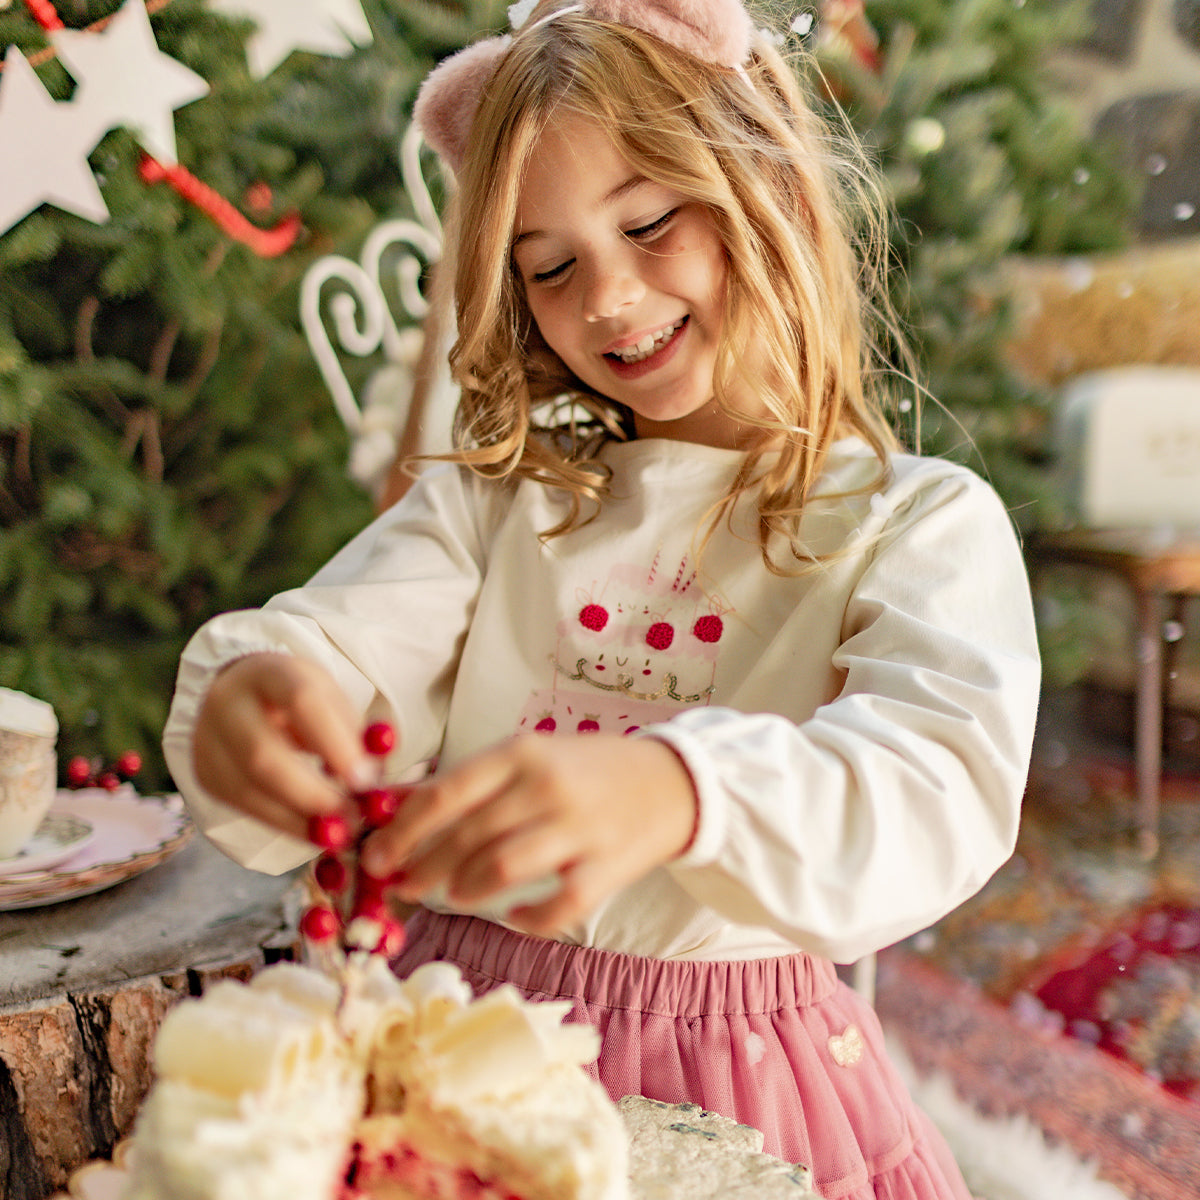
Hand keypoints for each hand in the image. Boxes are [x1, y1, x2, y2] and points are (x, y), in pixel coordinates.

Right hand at [193, 653, 367, 841]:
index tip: (365, 780)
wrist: (243, 693)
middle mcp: (227, 702)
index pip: (302, 702)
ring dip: (299, 820)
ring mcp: (208, 740)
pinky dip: (283, 824)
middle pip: (264, 756)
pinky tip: (312, 830)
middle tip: (352, 818)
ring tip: (339, 832)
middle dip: (313, 795)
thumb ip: (356, 734)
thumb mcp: (332, 699)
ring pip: (249, 790)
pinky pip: (243, 807)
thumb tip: (375, 778)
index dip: (335, 745)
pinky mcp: (205, 773)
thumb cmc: (300, 699)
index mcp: (269, 672)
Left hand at [359, 734, 697, 934]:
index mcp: (521, 754)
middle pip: (467, 837)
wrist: (671, 782)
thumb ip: (473, 782)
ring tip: (454, 894)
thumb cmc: (587, 770)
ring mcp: (578, 829)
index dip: (403, 831)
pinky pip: (555, 907)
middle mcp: (546, 788)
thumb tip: (399, 808)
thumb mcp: (531, 757)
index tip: (376, 856)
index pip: (446, 793)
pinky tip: (513, 916)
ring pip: (501, 870)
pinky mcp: (606, 868)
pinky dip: (526, 920)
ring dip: (466, 890)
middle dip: (423, 867)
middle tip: (403, 887)